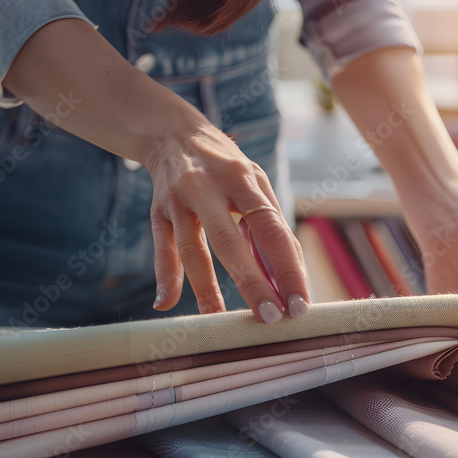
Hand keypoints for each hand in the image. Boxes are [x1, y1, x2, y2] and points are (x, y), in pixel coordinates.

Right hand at [141, 120, 309, 322]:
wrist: (174, 134)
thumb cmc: (227, 169)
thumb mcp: (254, 183)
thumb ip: (270, 225)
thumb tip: (290, 277)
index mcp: (245, 180)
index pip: (272, 230)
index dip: (288, 269)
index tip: (299, 304)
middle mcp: (210, 187)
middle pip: (231, 242)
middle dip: (253, 283)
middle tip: (271, 318)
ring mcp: (180, 200)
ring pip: (193, 249)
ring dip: (208, 290)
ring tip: (222, 322)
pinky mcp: (157, 212)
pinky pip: (163, 248)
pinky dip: (164, 277)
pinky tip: (167, 304)